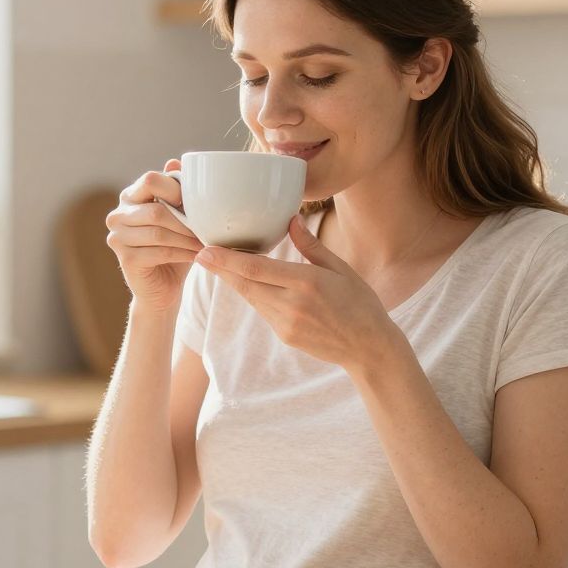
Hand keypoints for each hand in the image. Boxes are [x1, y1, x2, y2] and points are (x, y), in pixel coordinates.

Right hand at [105, 158, 202, 311]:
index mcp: (130, 196)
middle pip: (156, 210)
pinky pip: (159, 252)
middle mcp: (118, 214)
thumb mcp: (180, 216)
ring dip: (187, 238)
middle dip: (186, 220)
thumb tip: (176, 160)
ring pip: (159, 232)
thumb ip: (177, 191)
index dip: (176, 189)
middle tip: (208, 227)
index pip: (150, 180)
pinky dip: (183, 253)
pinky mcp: (126, 259)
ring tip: (206, 242)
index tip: (198, 203)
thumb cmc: (175, 246)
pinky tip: (197, 255)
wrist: (164, 287)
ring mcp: (118, 237)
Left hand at [196, 215, 400, 373]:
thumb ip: (311, 246)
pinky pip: (263, 310)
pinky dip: (253, 295)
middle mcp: (292, 304)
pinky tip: (247, 283)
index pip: (256, 270)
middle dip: (220, 269)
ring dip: (233, 281)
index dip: (226, 261)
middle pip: (245, 285)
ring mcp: (286, 324)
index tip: (204, 251)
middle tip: (198, 253)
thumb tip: (291, 219)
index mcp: (307, 283)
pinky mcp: (285, 335)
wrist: (369, 348)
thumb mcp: (342, 269)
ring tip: (217, 264)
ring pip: (251, 297)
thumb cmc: (361, 303)